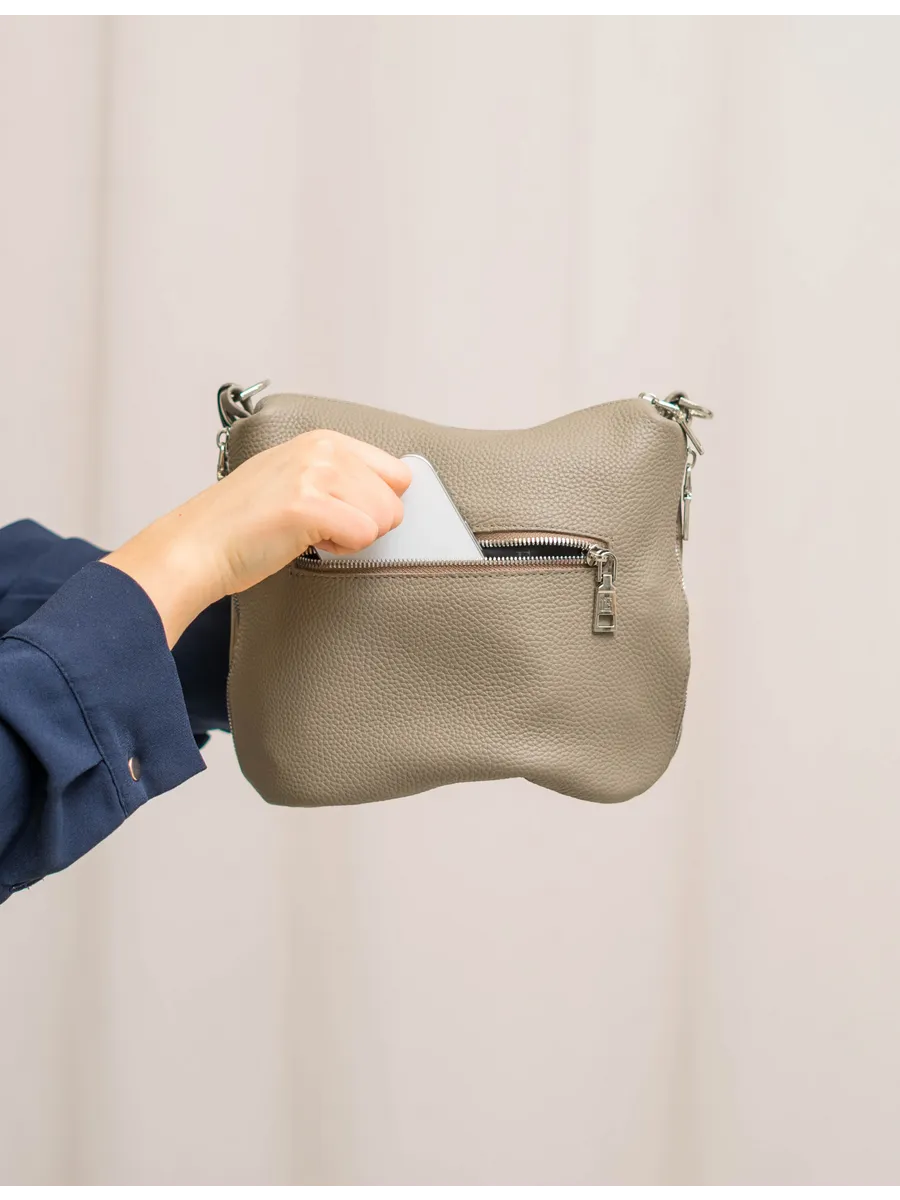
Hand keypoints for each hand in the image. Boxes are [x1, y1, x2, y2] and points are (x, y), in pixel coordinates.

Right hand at [102, 430, 411, 646]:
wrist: (196, 547)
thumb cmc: (242, 524)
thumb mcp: (294, 479)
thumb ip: (337, 478)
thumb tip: (388, 497)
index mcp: (322, 440)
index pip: (397, 473)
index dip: (375, 504)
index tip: (340, 513)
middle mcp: (322, 449)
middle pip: (395, 501)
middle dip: (365, 525)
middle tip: (320, 528)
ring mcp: (315, 473)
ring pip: (384, 519)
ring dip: (351, 538)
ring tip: (309, 534)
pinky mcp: (308, 504)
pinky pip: (363, 536)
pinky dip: (340, 551)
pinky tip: (305, 543)